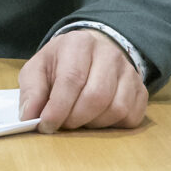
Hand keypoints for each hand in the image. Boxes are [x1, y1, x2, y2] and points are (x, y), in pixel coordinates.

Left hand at [16, 28, 147, 131]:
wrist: (92, 52)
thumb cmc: (61, 64)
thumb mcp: (38, 70)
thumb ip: (31, 92)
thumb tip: (29, 117)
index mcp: (79, 44)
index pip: (72, 79)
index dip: (58, 108)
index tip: (46, 125)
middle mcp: (109, 54)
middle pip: (96, 96)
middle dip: (75, 119)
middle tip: (63, 124)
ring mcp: (129, 71)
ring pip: (117, 108)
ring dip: (94, 124)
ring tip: (80, 120)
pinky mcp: (141, 89)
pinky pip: (132, 116)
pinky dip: (113, 126)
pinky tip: (97, 119)